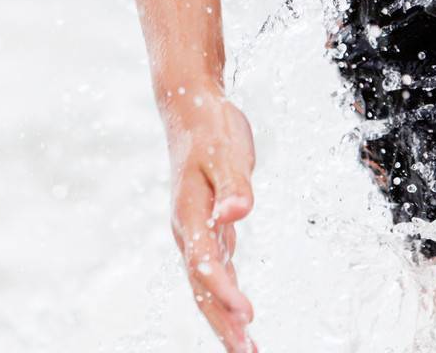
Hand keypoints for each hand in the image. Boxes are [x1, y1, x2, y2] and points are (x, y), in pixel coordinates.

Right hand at [166, 90, 258, 351]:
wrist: (190, 107)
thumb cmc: (209, 127)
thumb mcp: (225, 150)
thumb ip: (233, 185)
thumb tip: (236, 216)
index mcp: (188, 212)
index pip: (205, 262)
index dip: (224, 291)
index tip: (246, 315)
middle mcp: (188, 228)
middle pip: (203, 285)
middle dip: (222, 323)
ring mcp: (197, 230)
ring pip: (209, 283)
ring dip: (225, 317)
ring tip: (246, 349)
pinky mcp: (209, 225)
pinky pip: (217, 269)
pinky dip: (228, 293)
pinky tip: (240, 314)